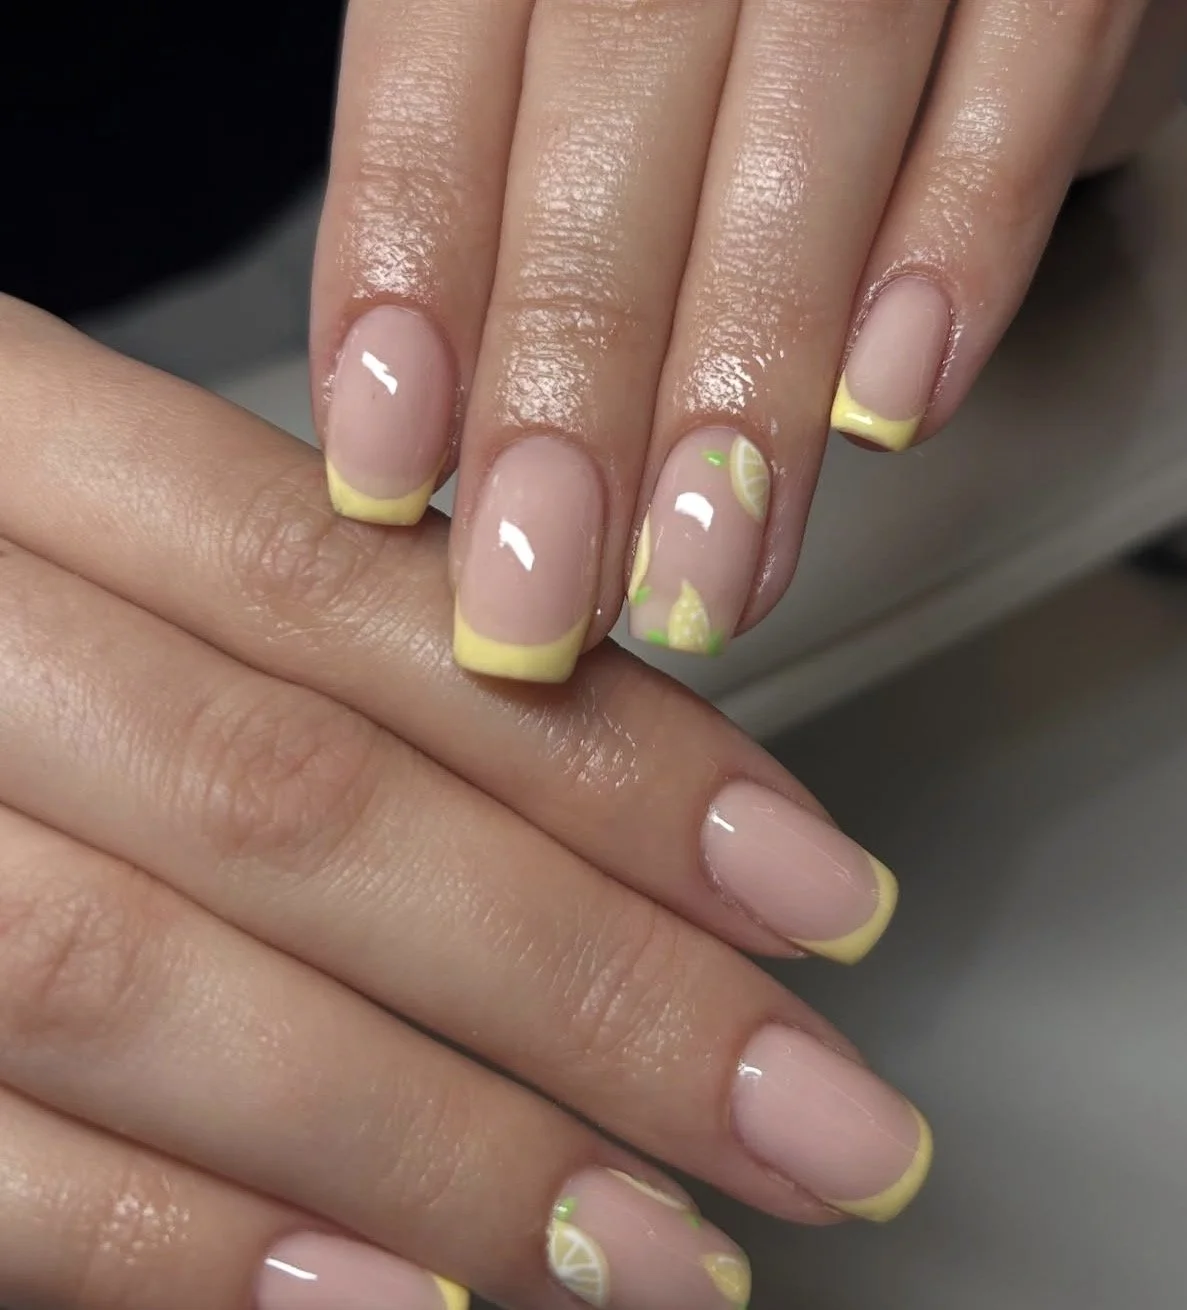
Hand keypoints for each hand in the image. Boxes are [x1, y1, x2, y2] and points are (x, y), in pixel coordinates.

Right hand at [0, 297, 928, 1309]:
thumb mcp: (91, 532)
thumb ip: (309, 635)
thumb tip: (603, 758)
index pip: (366, 606)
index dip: (613, 756)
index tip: (818, 893)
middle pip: (305, 804)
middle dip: (593, 984)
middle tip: (812, 1121)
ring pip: (153, 983)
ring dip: (438, 1143)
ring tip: (662, 1253)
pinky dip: (190, 1238)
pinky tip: (402, 1306)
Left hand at [310, 0, 1184, 681]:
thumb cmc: (712, 7)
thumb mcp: (575, 54)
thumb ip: (500, 188)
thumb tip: (425, 426)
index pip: (436, 71)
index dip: (407, 280)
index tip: (390, 474)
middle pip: (610, 121)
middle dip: (571, 387)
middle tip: (541, 591)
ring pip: (810, 113)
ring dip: (749, 373)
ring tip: (706, 568)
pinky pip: (1029, 65)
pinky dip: (963, 240)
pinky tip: (894, 409)